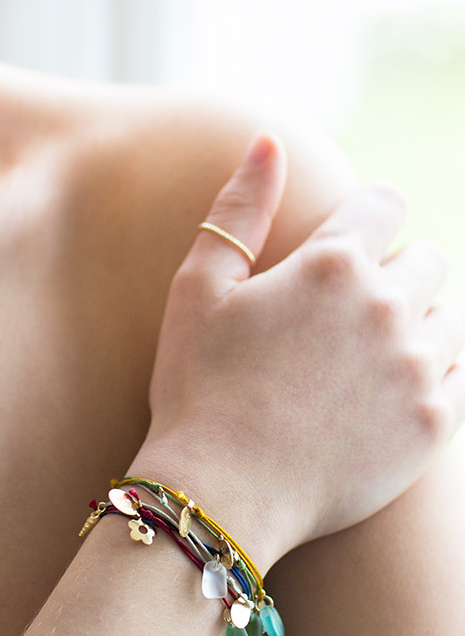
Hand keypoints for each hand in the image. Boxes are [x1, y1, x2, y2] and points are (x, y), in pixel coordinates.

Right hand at [139, 132, 464, 563]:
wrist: (221, 494)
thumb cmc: (197, 386)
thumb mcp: (199, 286)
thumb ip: (239, 207)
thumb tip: (268, 141)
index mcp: (333, 264)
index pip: (385, 204)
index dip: (366, 217)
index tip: (348, 241)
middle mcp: (388, 308)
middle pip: (426, 259)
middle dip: (393, 271)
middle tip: (345, 313)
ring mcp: (417, 369)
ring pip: (448, 317)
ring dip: (417, 323)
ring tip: (365, 357)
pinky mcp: (432, 426)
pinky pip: (459, 376)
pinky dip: (432, 375)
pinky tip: (387, 393)